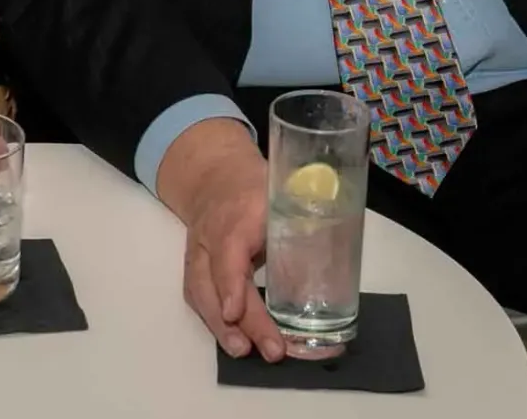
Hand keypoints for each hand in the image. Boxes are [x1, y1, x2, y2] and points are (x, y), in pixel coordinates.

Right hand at [157, 119, 285, 361]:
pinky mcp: (194, 267)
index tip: (236, 311)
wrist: (213, 176)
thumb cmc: (255, 186)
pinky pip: (197, 296)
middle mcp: (209, 238)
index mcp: (235, 216)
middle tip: (270, 349)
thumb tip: (332, 263)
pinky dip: (213, 321)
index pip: (227, 253)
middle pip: (215, 282)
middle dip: (240, 320)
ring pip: (200, 293)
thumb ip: (302, 224)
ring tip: (244, 351)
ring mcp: (197, 254)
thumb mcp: (282, 194)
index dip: (231, 284)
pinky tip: (233, 339)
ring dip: (221, 327)